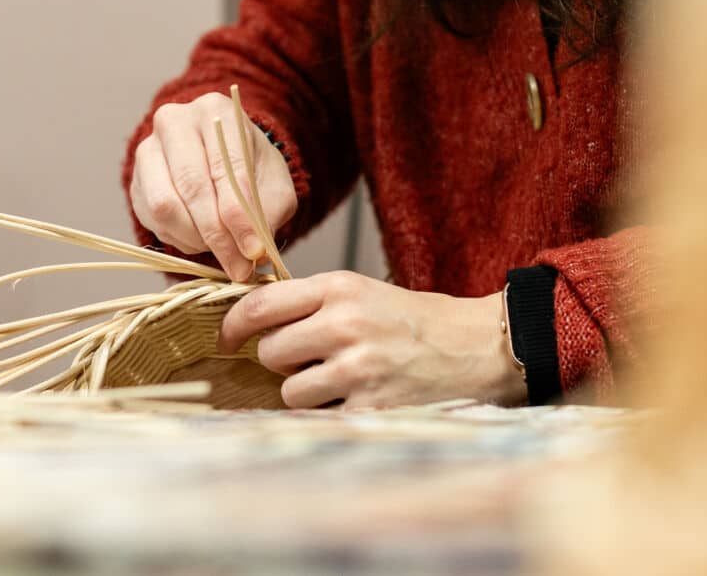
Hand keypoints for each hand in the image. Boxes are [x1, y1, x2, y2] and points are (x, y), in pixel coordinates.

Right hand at [129, 92, 296, 280]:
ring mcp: (149, 148)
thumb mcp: (275, 187)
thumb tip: (253, 251)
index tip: (253, 252)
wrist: (222, 158)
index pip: (227, 169)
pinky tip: (200, 239)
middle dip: (218, 235)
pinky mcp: (136, 178)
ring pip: (165, 205)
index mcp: (218, 112)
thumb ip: (268, 213)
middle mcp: (176, 121)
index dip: (240, 217)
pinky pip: (151, 218)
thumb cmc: (252, 170)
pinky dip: (179, 238)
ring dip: (195, 239)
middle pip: (192, 186)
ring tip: (221, 251)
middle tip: (238, 267)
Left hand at [218, 271, 527, 408]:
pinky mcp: (372, 408)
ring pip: (289, 391)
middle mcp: (345, 325)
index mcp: (339, 288)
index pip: (259, 305)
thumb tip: (248, 319)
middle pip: (269, 351)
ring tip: (339, 380)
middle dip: (281, 360)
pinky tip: (356, 398)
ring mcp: (358, 369)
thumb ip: (309, 301)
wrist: (479, 347)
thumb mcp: (362, 291)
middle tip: (311, 358)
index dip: (232, 325)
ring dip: (304, 391)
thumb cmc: (414, 321)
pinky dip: (329, 413)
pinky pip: (318, 418)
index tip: (227, 339)